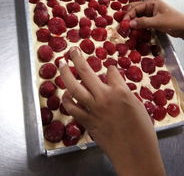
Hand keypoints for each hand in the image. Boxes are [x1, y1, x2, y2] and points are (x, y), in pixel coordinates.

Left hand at [59, 47, 164, 175]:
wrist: (135, 153)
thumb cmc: (142, 130)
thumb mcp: (137, 105)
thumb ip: (123, 92)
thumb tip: (115, 84)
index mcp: (120, 91)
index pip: (111, 71)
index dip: (110, 68)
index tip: (109, 68)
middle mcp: (104, 96)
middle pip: (86, 72)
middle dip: (77, 58)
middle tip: (72, 50)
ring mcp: (93, 109)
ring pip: (74, 87)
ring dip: (66, 74)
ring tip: (62, 65)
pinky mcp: (86, 121)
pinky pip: (72, 107)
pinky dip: (67, 99)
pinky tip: (65, 94)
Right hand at [124, 0, 183, 37]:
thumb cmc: (174, 22)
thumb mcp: (157, 22)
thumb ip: (143, 23)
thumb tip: (130, 24)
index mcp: (152, 2)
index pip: (136, 7)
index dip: (128, 15)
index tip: (123, 23)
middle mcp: (150, 6)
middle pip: (135, 10)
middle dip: (128, 17)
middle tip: (123, 25)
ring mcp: (151, 13)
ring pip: (138, 16)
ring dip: (132, 21)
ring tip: (127, 28)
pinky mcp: (152, 19)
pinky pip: (142, 21)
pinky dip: (137, 25)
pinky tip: (134, 30)